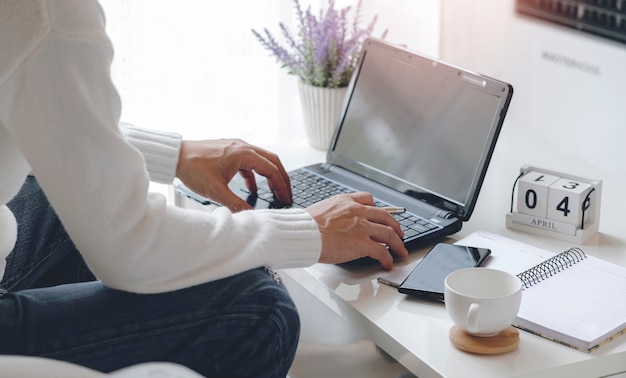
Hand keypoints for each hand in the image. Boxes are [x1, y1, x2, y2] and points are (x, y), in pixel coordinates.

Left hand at [176, 139, 291, 211]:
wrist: (175, 155)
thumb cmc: (192, 167)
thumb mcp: (216, 191)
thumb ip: (236, 204)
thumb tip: (251, 216)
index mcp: (243, 154)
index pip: (271, 169)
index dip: (281, 185)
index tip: (285, 197)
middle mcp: (242, 147)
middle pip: (272, 161)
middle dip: (282, 178)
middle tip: (286, 193)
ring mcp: (236, 147)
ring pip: (262, 160)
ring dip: (269, 175)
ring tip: (273, 191)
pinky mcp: (229, 151)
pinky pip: (249, 162)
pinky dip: (254, 175)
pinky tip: (251, 188)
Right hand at [305, 192, 408, 269]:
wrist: (304, 233)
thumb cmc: (305, 225)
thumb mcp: (320, 210)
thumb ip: (332, 214)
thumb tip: (331, 223)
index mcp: (346, 201)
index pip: (367, 199)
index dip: (376, 208)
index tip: (379, 215)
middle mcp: (357, 211)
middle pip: (385, 216)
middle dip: (395, 226)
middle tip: (398, 233)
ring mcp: (362, 227)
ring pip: (389, 234)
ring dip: (397, 243)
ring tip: (400, 250)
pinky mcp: (363, 243)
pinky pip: (382, 251)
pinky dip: (388, 258)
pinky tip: (388, 264)